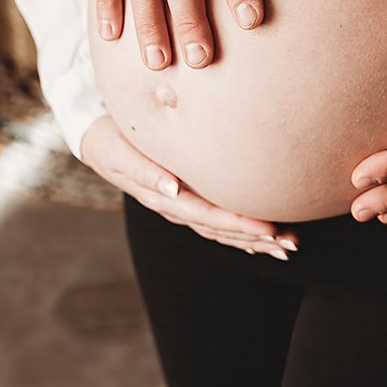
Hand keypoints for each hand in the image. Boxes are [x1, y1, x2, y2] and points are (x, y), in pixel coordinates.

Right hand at [80, 117, 298, 258]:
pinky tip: (265, 237)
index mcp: (164, 198)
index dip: (238, 225)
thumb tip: (172, 188)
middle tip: (290, 245)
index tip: (269, 231)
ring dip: (253, 240)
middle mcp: (176, 207)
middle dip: (255, 238)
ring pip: (221, 230)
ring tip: (287, 246)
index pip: (208, 216)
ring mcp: (182, 206)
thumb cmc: (112, 140)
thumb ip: (145, 171)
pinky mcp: (186, 200)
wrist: (97, 141)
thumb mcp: (122, 153)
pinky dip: (240, 231)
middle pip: (220, 230)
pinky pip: (216, 221)